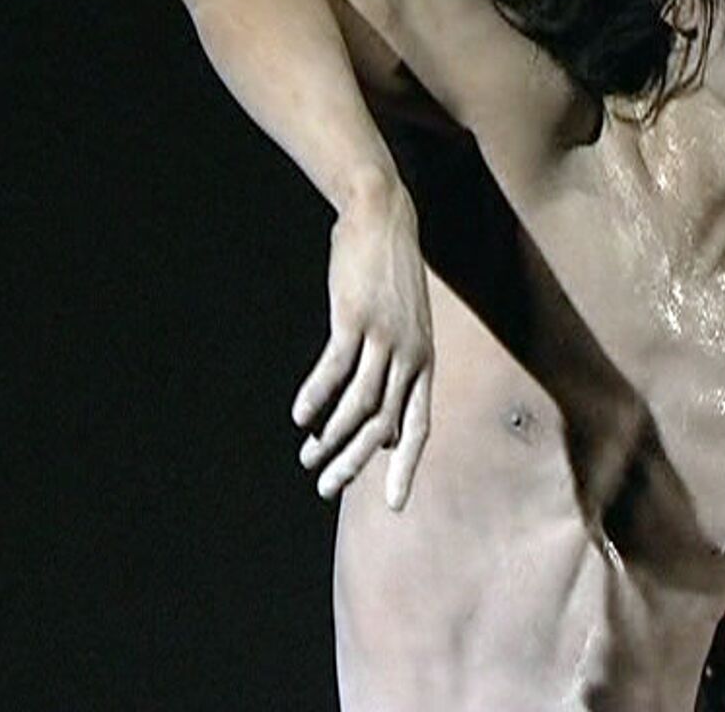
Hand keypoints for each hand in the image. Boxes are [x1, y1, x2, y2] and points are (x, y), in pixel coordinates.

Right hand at [291, 186, 432, 506]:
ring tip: (308, 456)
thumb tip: (386, 431)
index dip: (406, 467)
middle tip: (327, 489)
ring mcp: (385, 337)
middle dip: (355, 462)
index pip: (419, 426)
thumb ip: (400, 377)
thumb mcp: (406, 329)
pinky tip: (300, 416)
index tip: (395, 505)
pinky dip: (316, 394)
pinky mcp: (356, 318)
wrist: (384, 219)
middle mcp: (411, 355)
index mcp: (425, 362)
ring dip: (332, 435)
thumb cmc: (390, 280)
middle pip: (385, 424)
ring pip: (360, 403)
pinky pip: (336, 367)